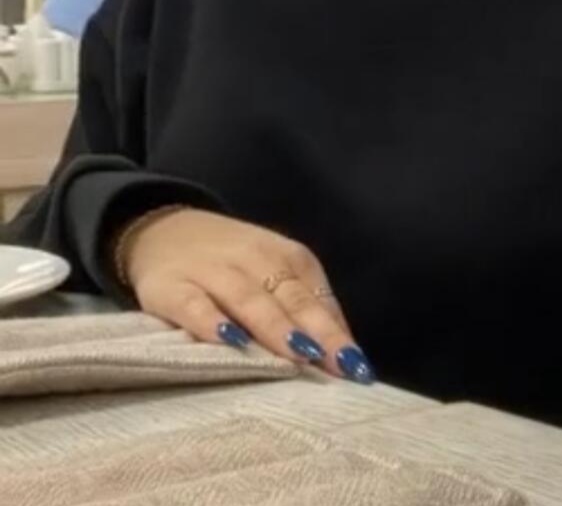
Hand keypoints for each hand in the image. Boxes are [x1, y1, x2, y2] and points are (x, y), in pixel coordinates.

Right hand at [120, 207, 374, 382]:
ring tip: (299, 356)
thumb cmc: (232, 266)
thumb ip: (306, 309)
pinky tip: (229, 343)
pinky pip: (194, 305)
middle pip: (291, 298)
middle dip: (318, 332)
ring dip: (276, 327)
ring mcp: (212, 272)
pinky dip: (211, 323)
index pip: (317, 296)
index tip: (358, 370)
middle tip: (341, 367)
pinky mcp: (171, 288)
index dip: (338, 333)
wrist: (163, 231)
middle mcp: (254, 260)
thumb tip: (344, 357)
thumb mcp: (273, 276)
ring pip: (249, 299)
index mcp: (286, 257)